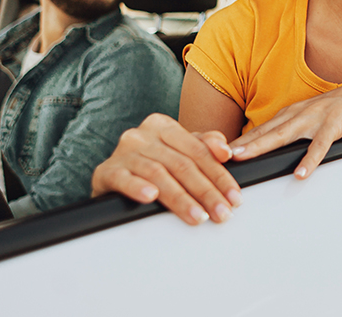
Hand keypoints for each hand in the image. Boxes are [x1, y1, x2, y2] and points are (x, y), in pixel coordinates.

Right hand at [91, 113, 242, 224]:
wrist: (112, 178)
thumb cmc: (151, 165)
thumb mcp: (179, 153)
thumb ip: (204, 147)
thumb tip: (226, 150)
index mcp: (163, 126)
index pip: (198, 152)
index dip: (220, 176)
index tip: (235, 198)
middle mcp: (142, 134)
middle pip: (182, 164)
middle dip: (206, 192)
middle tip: (222, 213)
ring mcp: (123, 151)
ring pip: (158, 173)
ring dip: (180, 198)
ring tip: (197, 216)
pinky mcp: (106, 171)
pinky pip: (123, 179)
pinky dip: (137, 187)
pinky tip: (150, 197)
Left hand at [230, 79, 341, 179]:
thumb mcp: (317, 118)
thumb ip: (298, 131)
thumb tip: (278, 146)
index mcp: (296, 113)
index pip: (262, 128)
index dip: (241, 140)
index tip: (220, 152)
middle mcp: (302, 112)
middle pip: (267, 130)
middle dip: (242, 143)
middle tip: (220, 155)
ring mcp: (318, 117)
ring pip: (285, 133)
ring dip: (263, 144)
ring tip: (245, 157)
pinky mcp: (337, 124)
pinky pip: (321, 144)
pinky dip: (310, 159)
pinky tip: (300, 173)